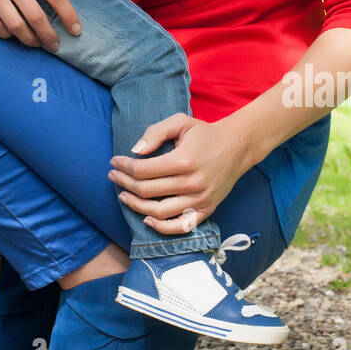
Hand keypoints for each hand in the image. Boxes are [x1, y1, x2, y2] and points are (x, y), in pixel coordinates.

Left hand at [108, 114, 249, 232]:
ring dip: (135, 205)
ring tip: (123, 195)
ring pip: (158, 212)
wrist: (237, 147)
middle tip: (113, 176)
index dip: (123, 167)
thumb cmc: (204, 133)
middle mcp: (191, 183)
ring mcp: (200, 200)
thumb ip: (155, 133)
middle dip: (124, 183)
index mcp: (183, 161)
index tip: (114, 162)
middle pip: (146, 190)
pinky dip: (160, 227)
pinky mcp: (206, 210)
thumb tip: (135, 151)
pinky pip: (180, 226)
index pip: (142, 170)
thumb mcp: (180, 122)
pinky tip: (145, 218)